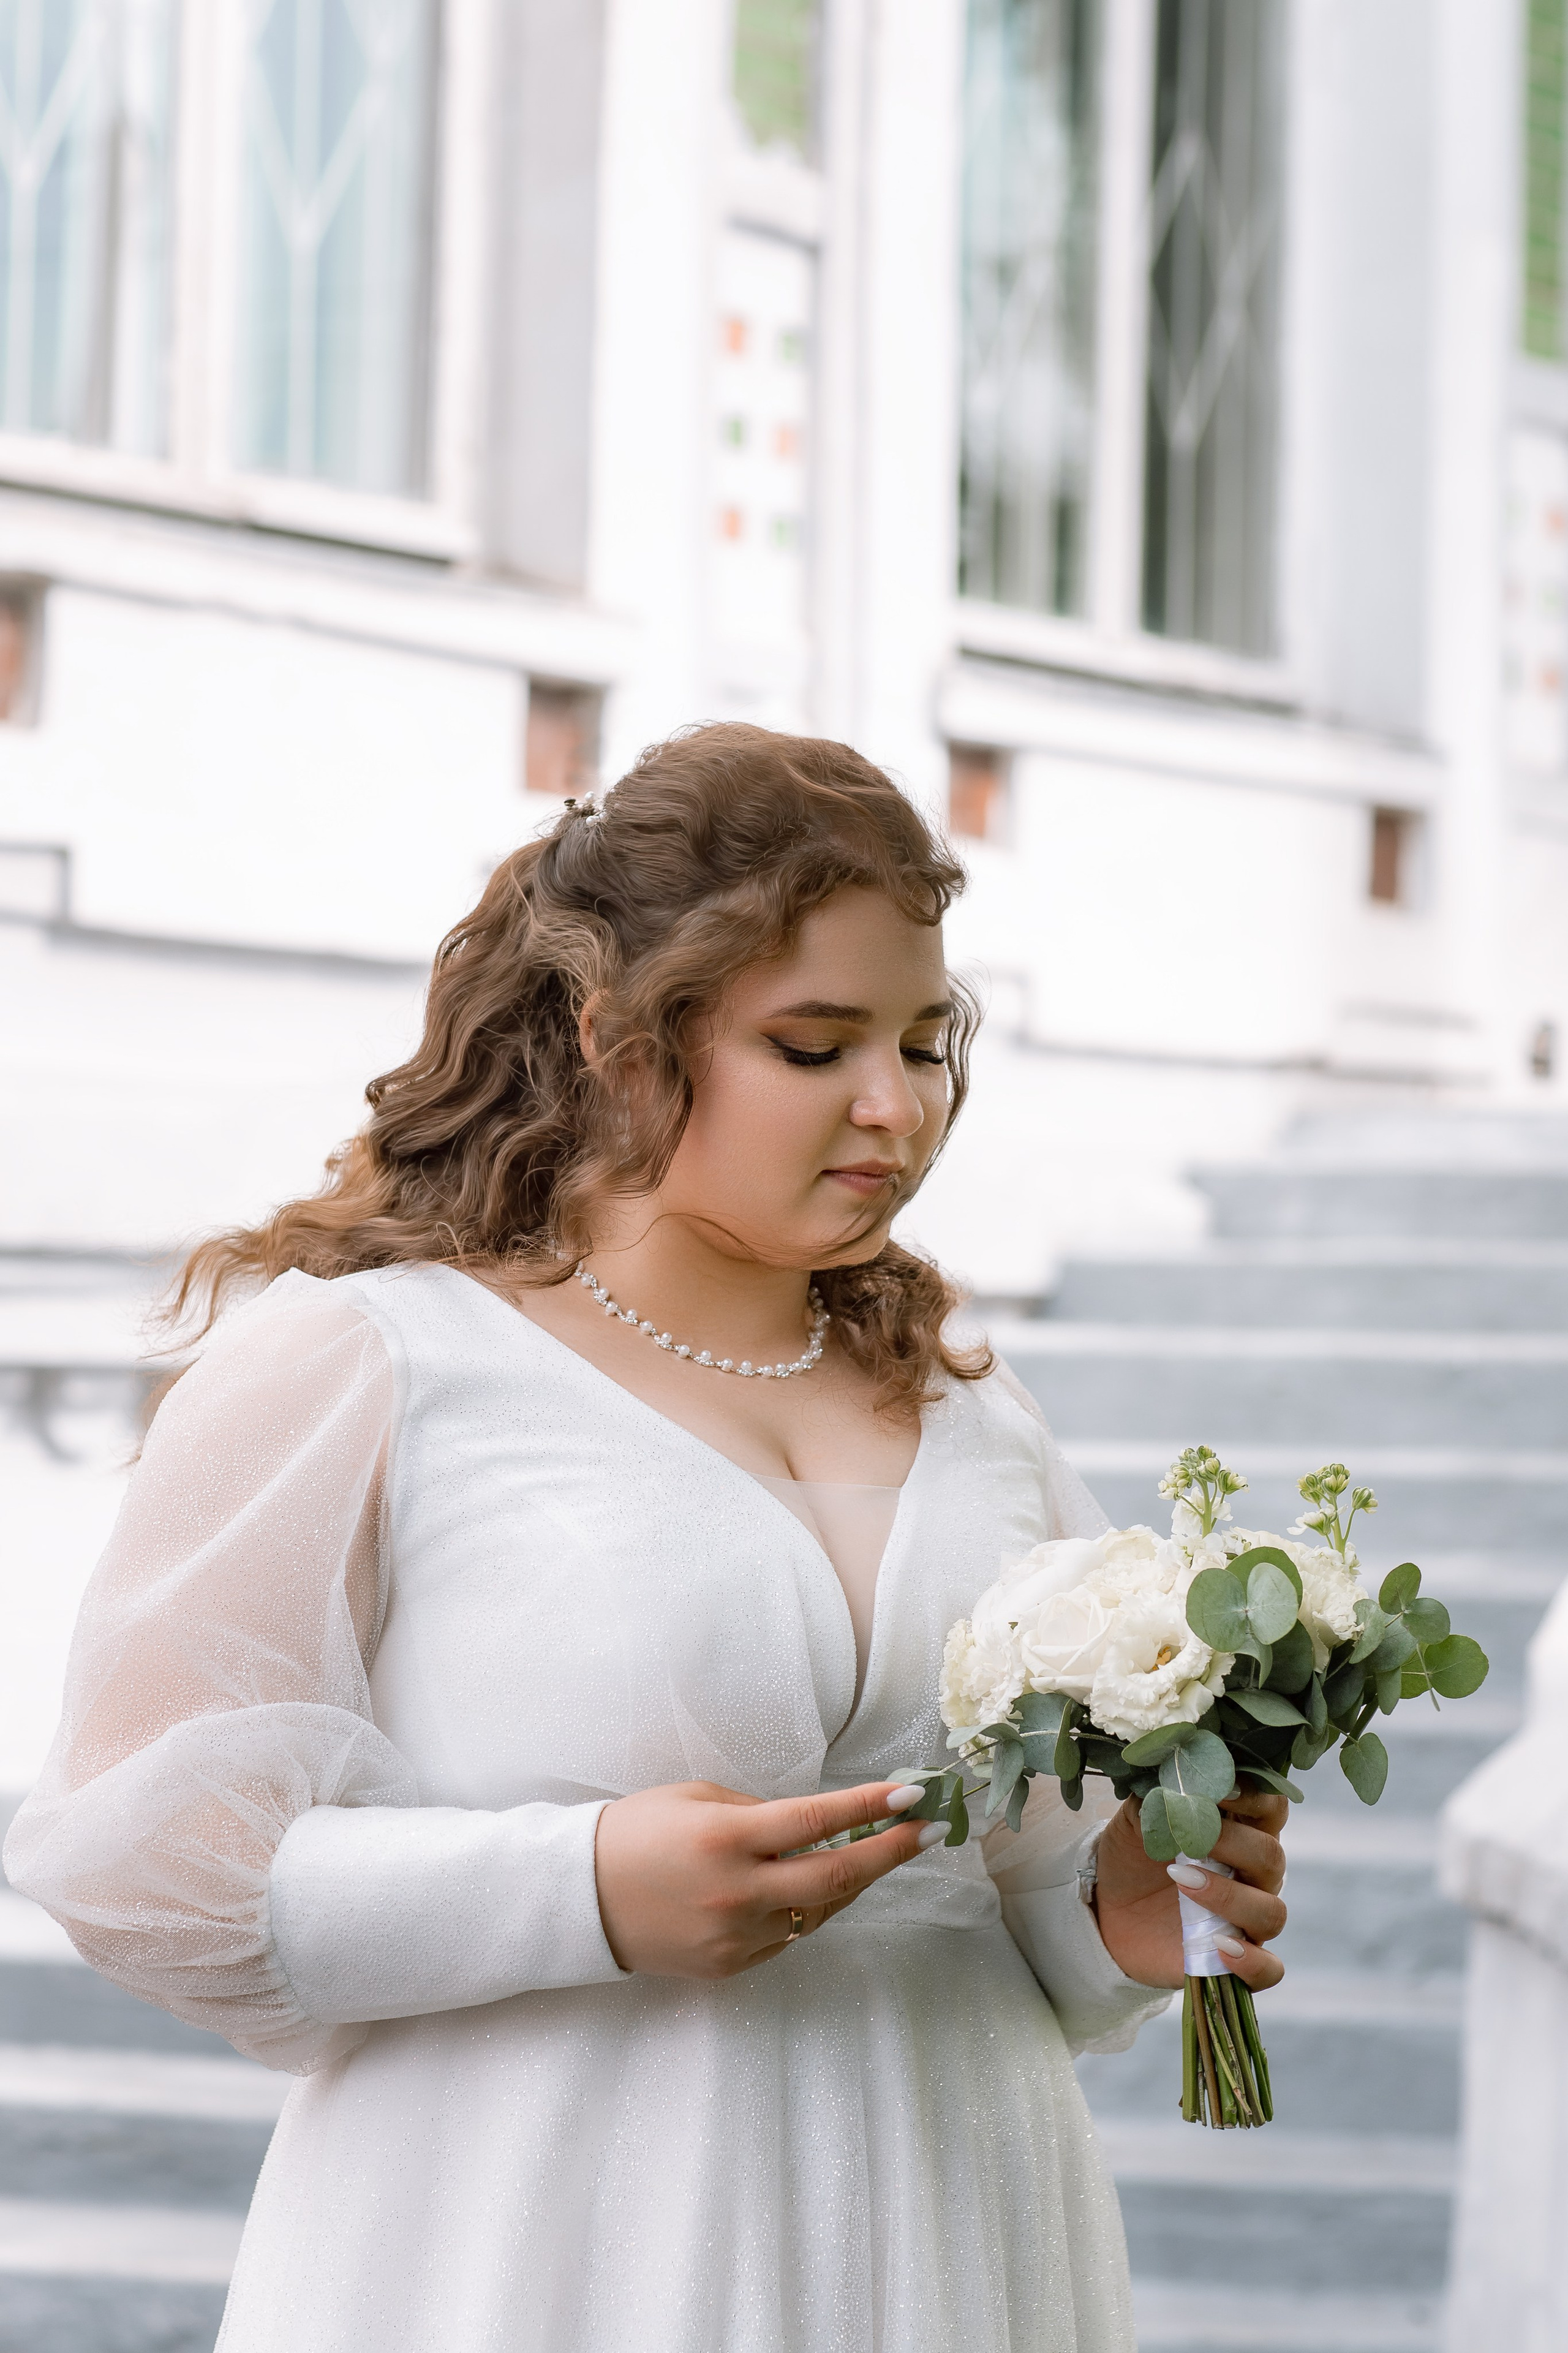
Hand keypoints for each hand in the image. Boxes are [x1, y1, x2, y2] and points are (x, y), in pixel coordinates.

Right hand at [593, 1779, 927, 1978]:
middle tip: (928, 1832)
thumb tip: (812, 1823)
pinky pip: (786, 1938)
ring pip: (817, 1912)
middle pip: (836, 1876)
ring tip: (873, 1855)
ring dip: (849, 1883)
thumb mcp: (696, 1799)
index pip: (816, 1820)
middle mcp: (738, 1891)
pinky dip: (802, 1912)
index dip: (869, 1806)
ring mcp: (736, 1937)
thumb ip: (756, 1812)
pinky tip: (804, 1890)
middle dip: (890, 1852)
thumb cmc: (636, 1832)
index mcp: (727, 1837)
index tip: (912, 1793)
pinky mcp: (729, 1967)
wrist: (580, 1899)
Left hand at [1090, 1788, 1286, 1993]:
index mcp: (1239, 1831)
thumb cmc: (1131, 1856)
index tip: (1221, 1790)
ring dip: (1230, 1897)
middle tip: (1189, 1840)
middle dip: (1232, 1844)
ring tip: (1182, 1882)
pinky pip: (1269, 1969)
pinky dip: (1252, 1961)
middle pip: (1272, 1857)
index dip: (1255, 1796)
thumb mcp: (1136, 1819)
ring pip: (1272, 1912)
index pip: (1272, 1807)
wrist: (1105, 1908)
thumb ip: (1159, 1797)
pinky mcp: (1234, 1960)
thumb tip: (1175, 1778)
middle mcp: (1252, 1874)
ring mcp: (1246, 1919)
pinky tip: (1219, 1945)